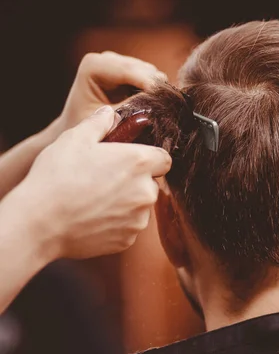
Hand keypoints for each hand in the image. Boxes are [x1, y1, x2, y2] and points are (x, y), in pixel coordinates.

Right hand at [9, 106, 171, 259]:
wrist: (39, 223)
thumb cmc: (56, 177)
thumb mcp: (74, 139)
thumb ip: (99, 123)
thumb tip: (111, 113)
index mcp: (139, 163)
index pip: (164, 158)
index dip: (149, 158)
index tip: (131, 160)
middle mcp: (146, 192)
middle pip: (151, 183)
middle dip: (134, 181)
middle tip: (104, 179)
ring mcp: (139, 218)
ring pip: (140, 206)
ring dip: (125, 203)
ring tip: (93, 199)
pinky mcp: (128, 240)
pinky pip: (128, 227)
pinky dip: (115, 223)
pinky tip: (91, 218)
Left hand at [52, 51, 166, 136]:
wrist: (81, 133)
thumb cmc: (87, 130)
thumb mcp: (107, 122)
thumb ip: (130, 110)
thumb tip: (156, 104)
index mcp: (94, 65)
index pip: (130, 70)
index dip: (151, 86)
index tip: (167, 103)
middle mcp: (107, 59)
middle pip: (146, 70)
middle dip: (156, 90)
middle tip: (164, 114)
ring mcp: (121, 63)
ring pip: (154, 74)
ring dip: (158, 93)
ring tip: (157, 113)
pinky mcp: (131, 72)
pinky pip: (154, 80)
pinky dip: (157, 94)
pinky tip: (153, 109)